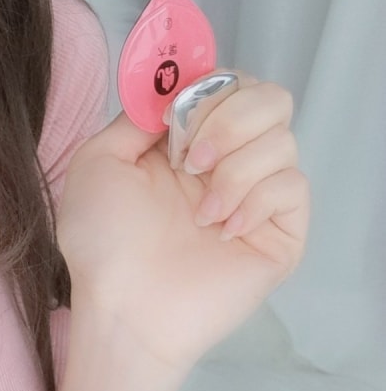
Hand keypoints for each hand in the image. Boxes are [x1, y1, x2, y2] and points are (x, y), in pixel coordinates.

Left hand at [54, 70, 309, 376]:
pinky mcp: (281, 232)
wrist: (124, 306)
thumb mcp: (98, 161)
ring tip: (200, 211)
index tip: (179, 116)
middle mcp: (226, 161)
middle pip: (269, 99)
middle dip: (230, 118)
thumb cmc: (102, 242)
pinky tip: (222, 230)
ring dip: (234, 169)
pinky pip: (292, 186)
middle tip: (192, 160)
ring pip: (282, 140)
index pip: (228, 84)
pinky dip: (254, 200)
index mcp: (185, 142)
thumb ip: (138, 116)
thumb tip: (174, 92)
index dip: (211, 88)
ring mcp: (256, 195)